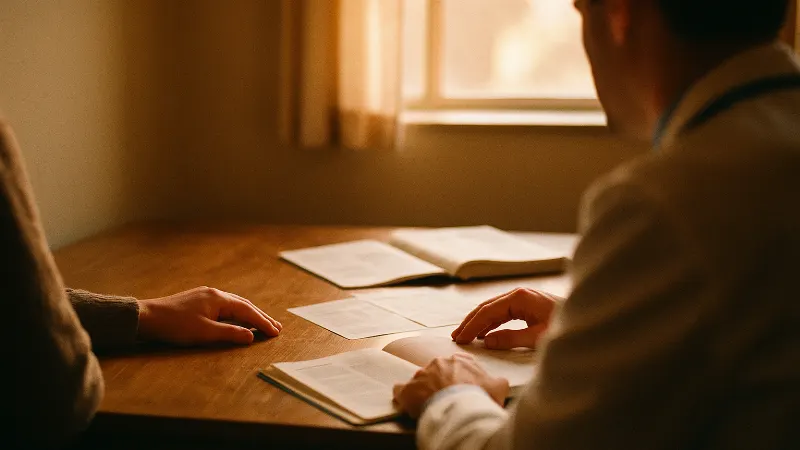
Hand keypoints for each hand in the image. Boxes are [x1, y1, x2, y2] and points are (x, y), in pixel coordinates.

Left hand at [137, 287, 281, 345]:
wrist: (148, 317)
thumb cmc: (176, 326)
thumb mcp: (205, 333)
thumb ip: (230, 333)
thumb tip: (251, 336)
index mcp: (219, 299)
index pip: (248, 311)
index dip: (263, 322)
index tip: (276, 331)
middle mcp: (215, 294)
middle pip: (244, 305)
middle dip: (261, 316)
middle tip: (276, 327)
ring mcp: (206, 295)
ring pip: (235, 304)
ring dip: (250, 315)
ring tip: (262, 324)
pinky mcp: (198, 300)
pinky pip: (225, 306)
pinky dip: (237, 313)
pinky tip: (238, 319)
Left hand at [393, 353, 508, 418]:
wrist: (459, 409)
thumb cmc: (479, 397)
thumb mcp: (499, 387)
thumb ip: (497, 381)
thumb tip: (498, 382)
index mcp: (459, 360)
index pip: (459, 364)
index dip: (460, 377)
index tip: (462, 387)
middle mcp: (438, 362)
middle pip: (438, 372)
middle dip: (441, 384)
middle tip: (447, 399)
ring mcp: (420, 375)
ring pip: (420, 381)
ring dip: (424, 392)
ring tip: (431, 406)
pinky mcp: (407, 390)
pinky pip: (401, 391)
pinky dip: (404, 397)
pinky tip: (410, 406)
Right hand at [451, 288, 559, 349]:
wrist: (590, 319)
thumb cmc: (566, 327)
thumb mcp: (538, 337)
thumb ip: (510, 338)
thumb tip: (486, 341)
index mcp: (520, 297)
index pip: (488, 311)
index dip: (472, 325)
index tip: (460, 339)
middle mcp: (519, 294)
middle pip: (487, 307)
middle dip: (471, 322)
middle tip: (456, 337)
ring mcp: (524, 298)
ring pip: (494, 309)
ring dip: (479, 322)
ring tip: (465, 335)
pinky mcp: (528, 305)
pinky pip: (504, 313)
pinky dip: (491, 322)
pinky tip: (484, 333)